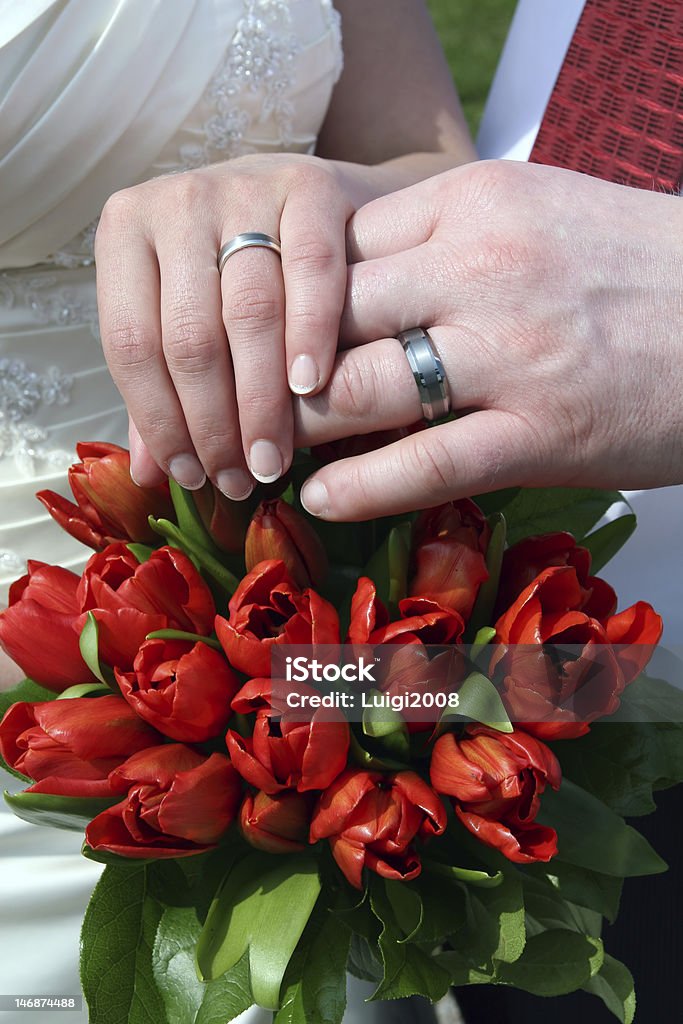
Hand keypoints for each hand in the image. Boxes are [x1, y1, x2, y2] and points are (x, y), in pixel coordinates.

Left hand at [95, 154, 357, 497]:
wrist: (317, 201)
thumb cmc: (238, 273)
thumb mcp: (188, 318)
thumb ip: (165, 387)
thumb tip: (150, 474)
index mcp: (126, 233)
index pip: (129, 343)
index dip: (159, 420)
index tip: (190, 475)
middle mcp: (176, 202)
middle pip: (189, 336)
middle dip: (215, 424)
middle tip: (239, 478)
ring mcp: (243, 186)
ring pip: (248, 313)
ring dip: (261, 400)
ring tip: (271, 457)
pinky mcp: (309, 184)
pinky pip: (310, 271)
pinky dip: (310, 335)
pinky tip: (311, 387)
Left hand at [293, 161, 682, 519]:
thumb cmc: (632, 264)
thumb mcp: (536, 210)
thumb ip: (446, 235)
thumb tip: (359, 276)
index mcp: (474, 202)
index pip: (337, 248)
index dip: (287, 301)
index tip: (259, 337)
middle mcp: (481, 269)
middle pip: (329, 317)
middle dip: (269, 367)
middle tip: (232, 404)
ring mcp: (510, 354)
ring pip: (360, 387)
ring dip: (296, 426)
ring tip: (260, 453)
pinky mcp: (542, 434)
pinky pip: (422, 464)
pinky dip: (358, 487)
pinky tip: (319, 498)